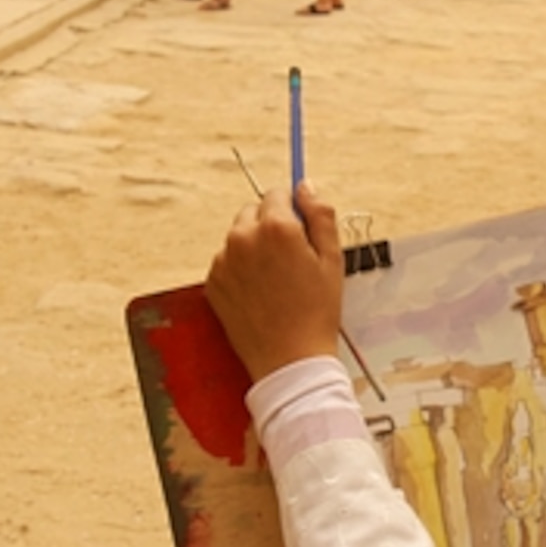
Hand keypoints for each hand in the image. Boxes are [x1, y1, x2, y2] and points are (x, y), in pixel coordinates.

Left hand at [205, 184, 343, 377]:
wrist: (290, 360)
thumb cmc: (317, 311)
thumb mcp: (332, 259)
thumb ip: (320, 215)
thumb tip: (305, 186)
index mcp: (277, 227)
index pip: (277, 194)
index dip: (292, 210)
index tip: (300, 230)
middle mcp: (244, 238)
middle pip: (253, 211)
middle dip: (270, 225)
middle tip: (290, 258)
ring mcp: (224, 260)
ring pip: (238, 236)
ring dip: (253, 246)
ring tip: (274, 280)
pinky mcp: (212, 282)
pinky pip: (226, 261)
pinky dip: (240, 269)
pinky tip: (259, 293)